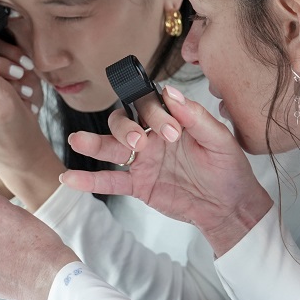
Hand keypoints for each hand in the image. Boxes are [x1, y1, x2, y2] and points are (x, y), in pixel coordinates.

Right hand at [61, 85, 271, 253]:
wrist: (229, 206)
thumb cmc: (228, 169)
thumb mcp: (220, 141)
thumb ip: (196, 117)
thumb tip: (171, 92)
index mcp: (172, 122)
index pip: (151, 106)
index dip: (155, 114)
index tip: (172, 131)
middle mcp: (153, 138)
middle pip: (124, 123)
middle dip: (126, 129)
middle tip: (140, 142)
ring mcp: (143, 162)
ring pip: (111, 148)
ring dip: (95, 144)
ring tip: (78, 140)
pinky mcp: (138, 185)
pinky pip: (110, 181)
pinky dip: (89, 180)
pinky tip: (69, 178)